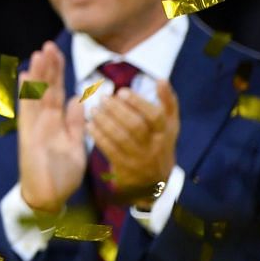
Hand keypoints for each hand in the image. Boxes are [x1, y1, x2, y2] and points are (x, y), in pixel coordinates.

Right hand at [16, 42, 86, 217]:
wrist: (47, 197)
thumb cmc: (61, 174)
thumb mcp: (76, 146)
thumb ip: (76, 124)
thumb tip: (80, 100)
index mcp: (57, 122)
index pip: (58, 92)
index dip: (58, 74)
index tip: (58, 54)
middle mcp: (44, 120)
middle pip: (46, 88)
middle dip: (48, 68)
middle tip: (48, 46)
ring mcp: (35, 126)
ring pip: (37, 95)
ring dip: (38, 75)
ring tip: (39, 54)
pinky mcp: (28, 133)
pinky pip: (27, 109)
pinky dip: (26, 92)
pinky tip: (26, 76)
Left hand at [91, 77, 179, 207]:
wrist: (155, 180)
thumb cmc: (159, 142)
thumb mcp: (169, 125)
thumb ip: (168, 102)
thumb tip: (162, 79)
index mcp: (167, 132)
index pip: (155, 116)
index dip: (138, 102)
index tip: (121, 91)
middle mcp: (155, 146)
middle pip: (136, 126)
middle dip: (117, 110)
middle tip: (103, 98)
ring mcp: (140, 158)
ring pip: (121, 138)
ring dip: (105, 121)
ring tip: (94, 109)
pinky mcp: (125, 168)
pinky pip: (110, 150)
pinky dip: (98, 136)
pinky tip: (89, 124)